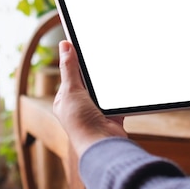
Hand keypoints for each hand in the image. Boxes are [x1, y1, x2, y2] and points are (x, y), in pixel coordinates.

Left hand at [53, 40, 126, 156]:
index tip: (82, 44)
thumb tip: (64, 45)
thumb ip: (69, 68)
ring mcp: (96, 111)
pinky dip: (120, 95)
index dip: (75, 60)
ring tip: (113, 67)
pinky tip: (124, 84)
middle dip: (94, 71)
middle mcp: (80, 105)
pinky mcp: (112, 115)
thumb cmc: (81, 124)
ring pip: (103, 90)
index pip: (70, 74)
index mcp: (65, 100)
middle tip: (101, 53)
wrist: (102, 145)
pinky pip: (118, 100)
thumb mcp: (71, 91)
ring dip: (107, 84)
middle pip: (88, 81)